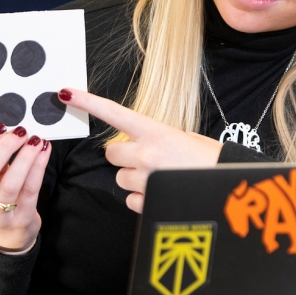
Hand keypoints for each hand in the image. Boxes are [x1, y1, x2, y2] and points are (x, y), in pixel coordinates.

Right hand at [0, 123, 50, 252]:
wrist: (5, 240)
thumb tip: (7, 129)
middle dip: (3, 147)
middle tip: (19, 132)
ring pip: (11, 184)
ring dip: (25, 157)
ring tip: (35, 140)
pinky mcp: (21, 220)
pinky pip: (31, 190)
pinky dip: (38, 167)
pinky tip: (44, 152)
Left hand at [59, 88, 221, 212]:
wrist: (229, 186)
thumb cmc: (212, 161)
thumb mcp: (184, 140)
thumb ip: (155, 140)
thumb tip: (139, 149)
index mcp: (155, 131)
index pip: (113, 113)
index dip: (88, 102)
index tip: (66, 93)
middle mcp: (145, 153)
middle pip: (111, 154)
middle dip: (123, 158)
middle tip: (146, 160)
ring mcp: (144, 179)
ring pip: (121, 179)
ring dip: (135, 179)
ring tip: (161, 179)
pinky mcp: (146, 201)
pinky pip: (131, 200)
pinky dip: (143, 199)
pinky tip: (162, 194)